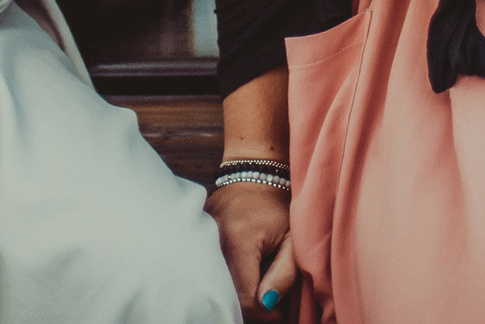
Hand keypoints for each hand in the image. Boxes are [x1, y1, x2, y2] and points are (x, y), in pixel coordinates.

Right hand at [207, 181, 297, 318]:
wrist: (253, 174)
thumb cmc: (278, 207)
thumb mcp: (292, 240)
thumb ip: (284, 274)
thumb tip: (267, 305)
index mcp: (238, 239)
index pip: (245, 297)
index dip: (264, 311)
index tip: (278, 309)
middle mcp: (212, 239)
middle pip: (226, 293)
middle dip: (248, 303)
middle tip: (267, 294)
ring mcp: (198, 238)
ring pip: (215, 284)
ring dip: (235, 290)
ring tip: (254, 279)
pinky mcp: (193, 238)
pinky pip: (207, 270)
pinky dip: (223, 278)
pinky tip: (238, 270)